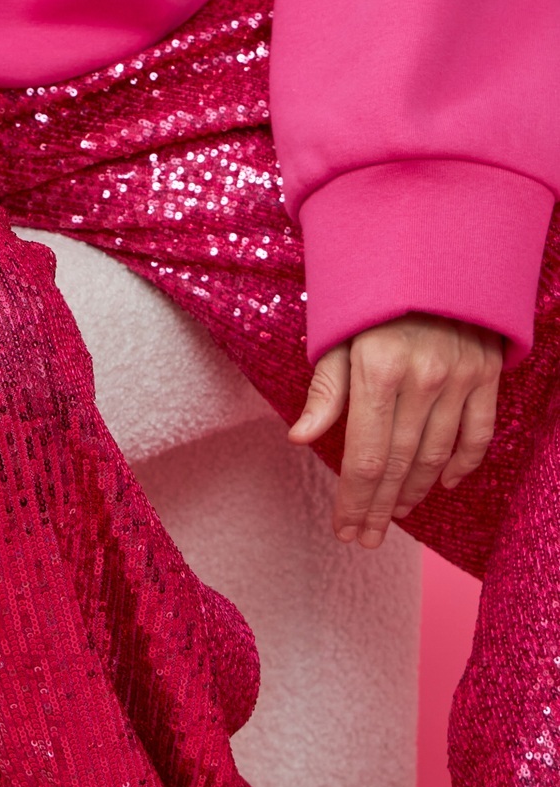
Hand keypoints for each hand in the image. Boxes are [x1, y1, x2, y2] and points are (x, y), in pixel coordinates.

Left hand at [288, 312, 501, 546]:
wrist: (432, 249)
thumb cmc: (372, 293)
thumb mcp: (338, 331)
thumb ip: (325, 389)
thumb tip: (300, 438)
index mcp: (377, 369)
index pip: (366, 456)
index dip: (354, 499)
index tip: (345, 528)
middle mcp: (421, 379)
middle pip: (400, 465)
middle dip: (379, 508)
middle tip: (365, 537)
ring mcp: (459, 378)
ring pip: (438, 455)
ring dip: (415, 491)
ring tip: (394, 514)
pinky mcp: (486, 374)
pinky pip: (477, 434)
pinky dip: (461, 464)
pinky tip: (443, 483)